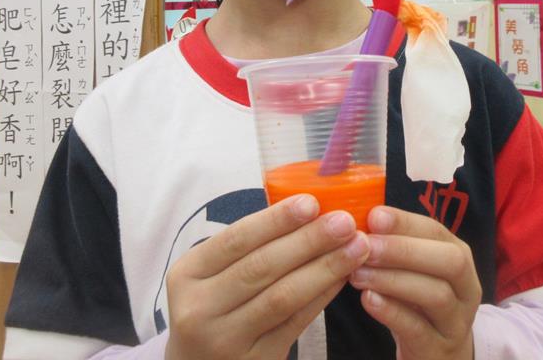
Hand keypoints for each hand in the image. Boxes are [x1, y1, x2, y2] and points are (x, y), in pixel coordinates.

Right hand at [164, 194, 370, 359]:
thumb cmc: (212, 306)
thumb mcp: (209, 275)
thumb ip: (247, 247)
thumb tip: (308, 208)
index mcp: (187, 274)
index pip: (236, 239)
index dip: (276, 220)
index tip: (312, 202)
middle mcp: (199, 309)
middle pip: (261, 267)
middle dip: (308, 241)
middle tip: (344, 221)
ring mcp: (225, 340)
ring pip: (282, 297)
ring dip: (324, 268)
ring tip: (356, 247)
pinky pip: (295, 323)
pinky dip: (321, 297)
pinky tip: (342, 277)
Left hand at [350, 207, 480, 359]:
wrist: (436, 354)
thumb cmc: (417, 303)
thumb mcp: (415, 271)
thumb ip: (395, 245)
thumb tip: (358, 217)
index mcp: (459, 256)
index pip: (437, 232)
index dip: (406, 222)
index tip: (373, 216)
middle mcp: (466, 286)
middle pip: (449, 261)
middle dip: (404, 250)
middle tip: (366, 246)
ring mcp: (457, 321)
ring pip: (436, 295)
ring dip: (393, 280)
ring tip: (358, 274)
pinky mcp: (439, 349)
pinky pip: (419, 329)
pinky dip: (392, 312)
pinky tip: (368, 300)